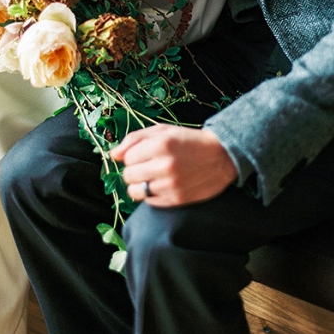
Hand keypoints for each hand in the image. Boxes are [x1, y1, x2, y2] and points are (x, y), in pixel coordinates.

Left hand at [110, 124, 237, 206]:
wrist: (221, 156)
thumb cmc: (188, 141)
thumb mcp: (162, 131)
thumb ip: (134, 139)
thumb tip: (113, 155)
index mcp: (161, 144)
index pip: (127, 158)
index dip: (132, 156)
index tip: (142, 155)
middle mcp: (165, 165)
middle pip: (128, 176)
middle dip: (133, 171)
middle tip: (146, 166)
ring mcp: (171, 184)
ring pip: (135, 192)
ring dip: (139, 185)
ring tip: (151, 177)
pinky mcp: (177, 199)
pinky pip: (149, 202)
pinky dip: (151, 195)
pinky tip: (162, 185)